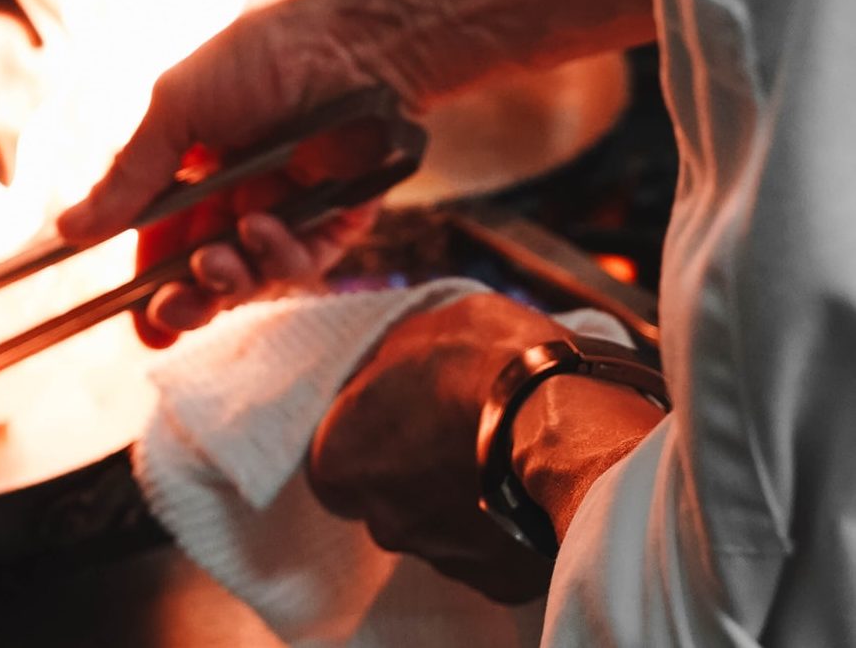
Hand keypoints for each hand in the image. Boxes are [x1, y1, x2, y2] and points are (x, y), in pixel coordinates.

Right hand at [57, 0, 415, 346]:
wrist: (348, 37)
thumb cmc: (256, 58)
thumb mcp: (176, 112)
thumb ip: (128, 179)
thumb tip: (69, 231)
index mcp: (192, 167)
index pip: (162, 242)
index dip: (148, 285)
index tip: (136, 321)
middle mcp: (237, 193)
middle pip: (206, 273)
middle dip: (187, 301)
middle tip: (173, 310)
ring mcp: (288, 207)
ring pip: (253, 277)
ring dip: (230, 280)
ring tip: (218, 259)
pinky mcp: (337, 216)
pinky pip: (304, 262)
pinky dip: (280, 257)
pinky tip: (265, 228)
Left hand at [306, 294, 564, 602]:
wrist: (575, 430)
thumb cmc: (487, 365)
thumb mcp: (424, 327)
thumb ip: (391, 362)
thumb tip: (388, 371)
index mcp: (342, 460)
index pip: (336, 460)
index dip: (368, 436)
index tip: (400, 415)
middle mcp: (382, 521)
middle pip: (389, 500)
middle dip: (417, 472)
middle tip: (459, 432)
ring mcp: (442, 558)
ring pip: (442, 529)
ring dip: (464, 500)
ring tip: (506, 458)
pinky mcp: (500, 583)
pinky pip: (494, 555)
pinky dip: (509, 530)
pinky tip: (535, 492)